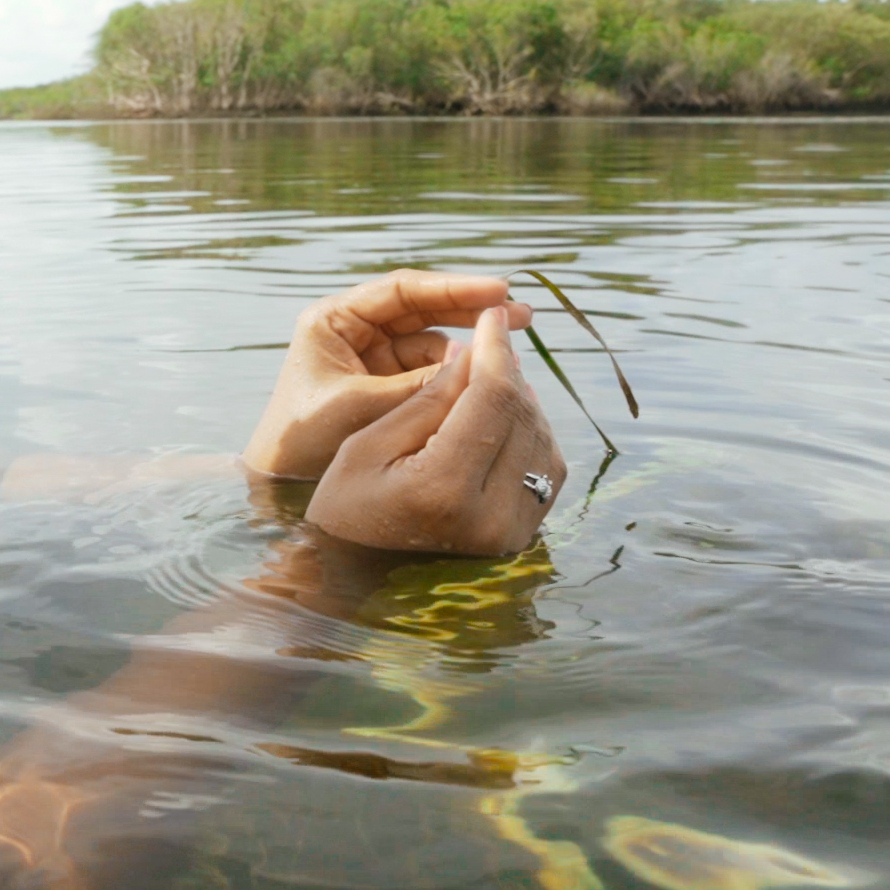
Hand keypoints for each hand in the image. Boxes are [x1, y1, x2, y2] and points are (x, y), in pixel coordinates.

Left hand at [241, 270, 532, 479]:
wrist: (279, 485)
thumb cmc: (302, 440)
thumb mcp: (361, 407)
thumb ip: (415, 384)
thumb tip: (473, 362)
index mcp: (334, 321)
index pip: (402, 291)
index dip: (454, 288)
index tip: (498, 290)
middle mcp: (353, 331)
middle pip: (423, 308)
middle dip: (471, 311)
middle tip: (522, 314)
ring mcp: (371, 357)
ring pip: (431, 340)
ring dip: (468, 346)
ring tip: (512, 355)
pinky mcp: (385, 384)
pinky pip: (429, 371)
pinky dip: (456, 375)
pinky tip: (486, 383)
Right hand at [304, 306, 565, 556]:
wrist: (353, 576)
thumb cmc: (346, 507)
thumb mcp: (367, 444)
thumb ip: (427, 399)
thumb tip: (474, 353)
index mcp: (443, 489)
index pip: (492, 398)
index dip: (496, 348)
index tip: (492, 313)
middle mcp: (489, 515)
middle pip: (522, 415)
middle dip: (509, 369)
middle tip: (490, 339)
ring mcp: (511, 532)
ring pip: (541, 438)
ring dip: (521, 399)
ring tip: (491, 378)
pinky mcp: (520, 537)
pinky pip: (544, 468)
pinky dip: (528, 432)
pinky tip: (501, 417)